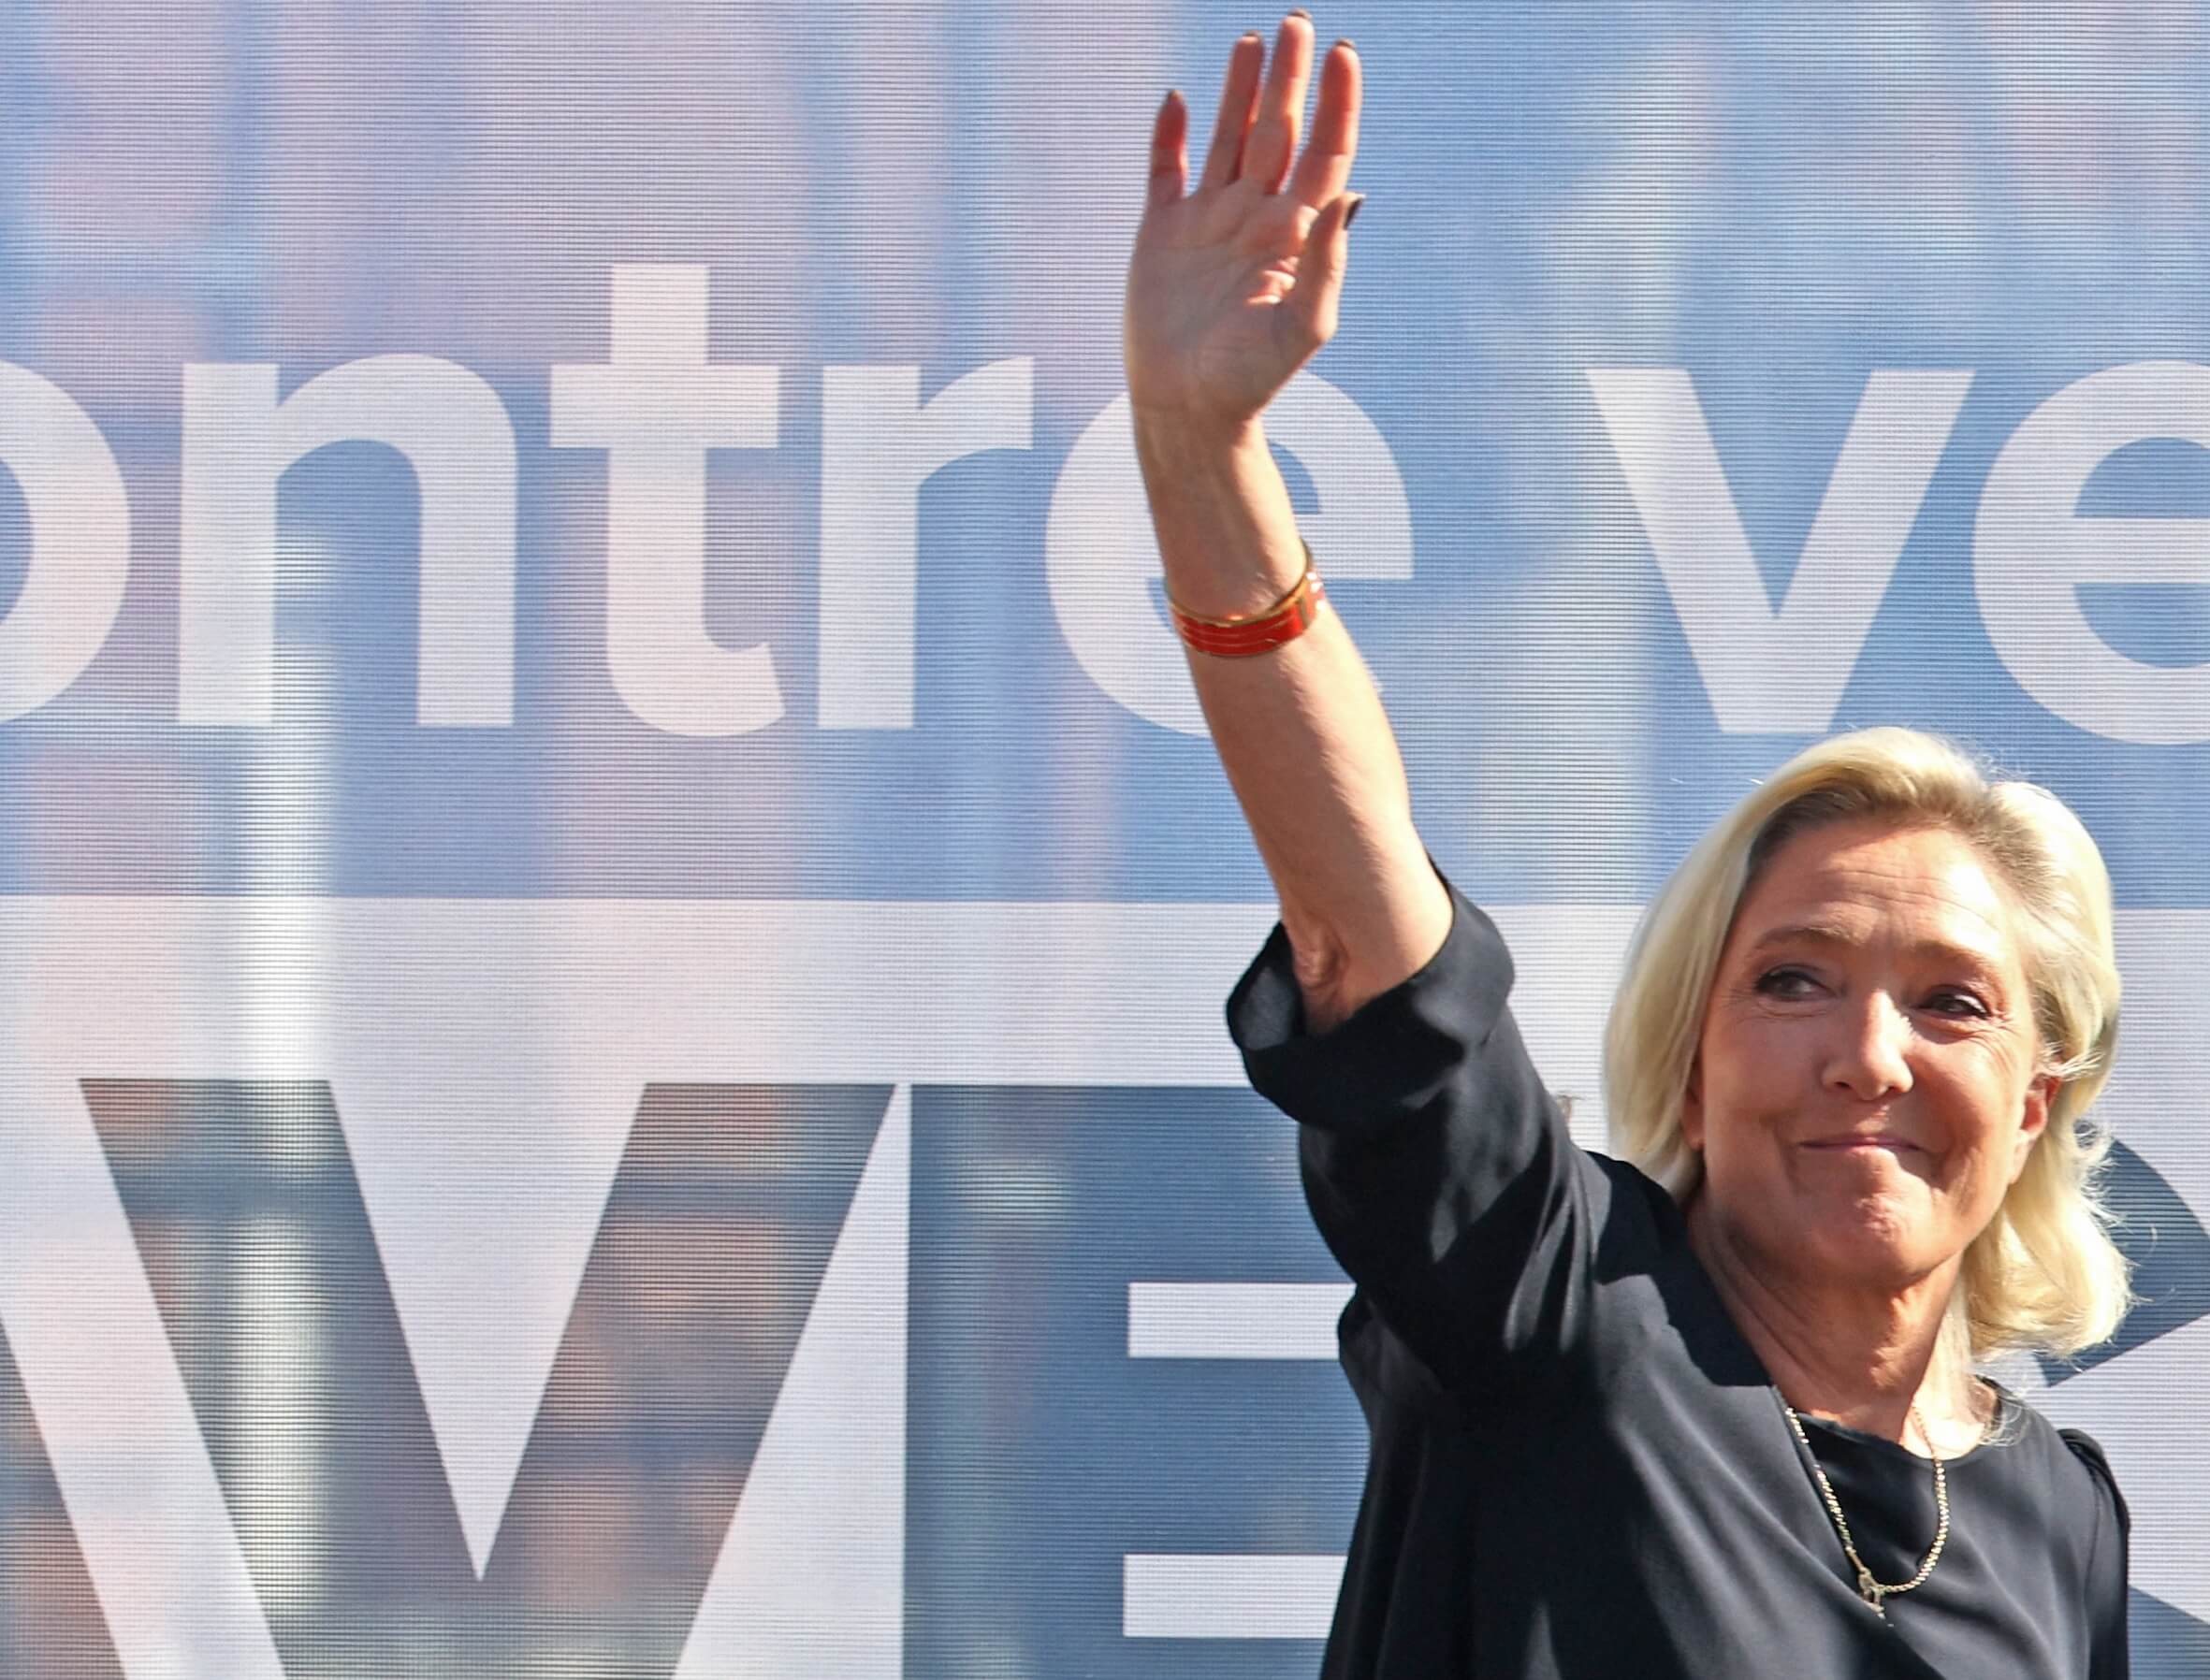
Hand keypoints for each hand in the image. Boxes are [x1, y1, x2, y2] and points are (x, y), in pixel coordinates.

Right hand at [1125, 16, 1361, 436]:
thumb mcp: (1301, 327)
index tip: (1343, 54)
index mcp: (1294, 234)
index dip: (1336, 103)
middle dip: (1290, 77)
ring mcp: (1208, 221)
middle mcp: (1256, 218)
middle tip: (1299, 21)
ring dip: (1241, 90)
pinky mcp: (1162, 234)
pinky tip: (1174, 98)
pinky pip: (1165, 171)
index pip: (1325, 152)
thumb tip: (1350, 196)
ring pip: (1228, 138)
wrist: (1187, 411)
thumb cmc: (1249, 380)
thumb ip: (1327, 263)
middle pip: (1279, 130)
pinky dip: (1167, 135)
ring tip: (1254, 40)